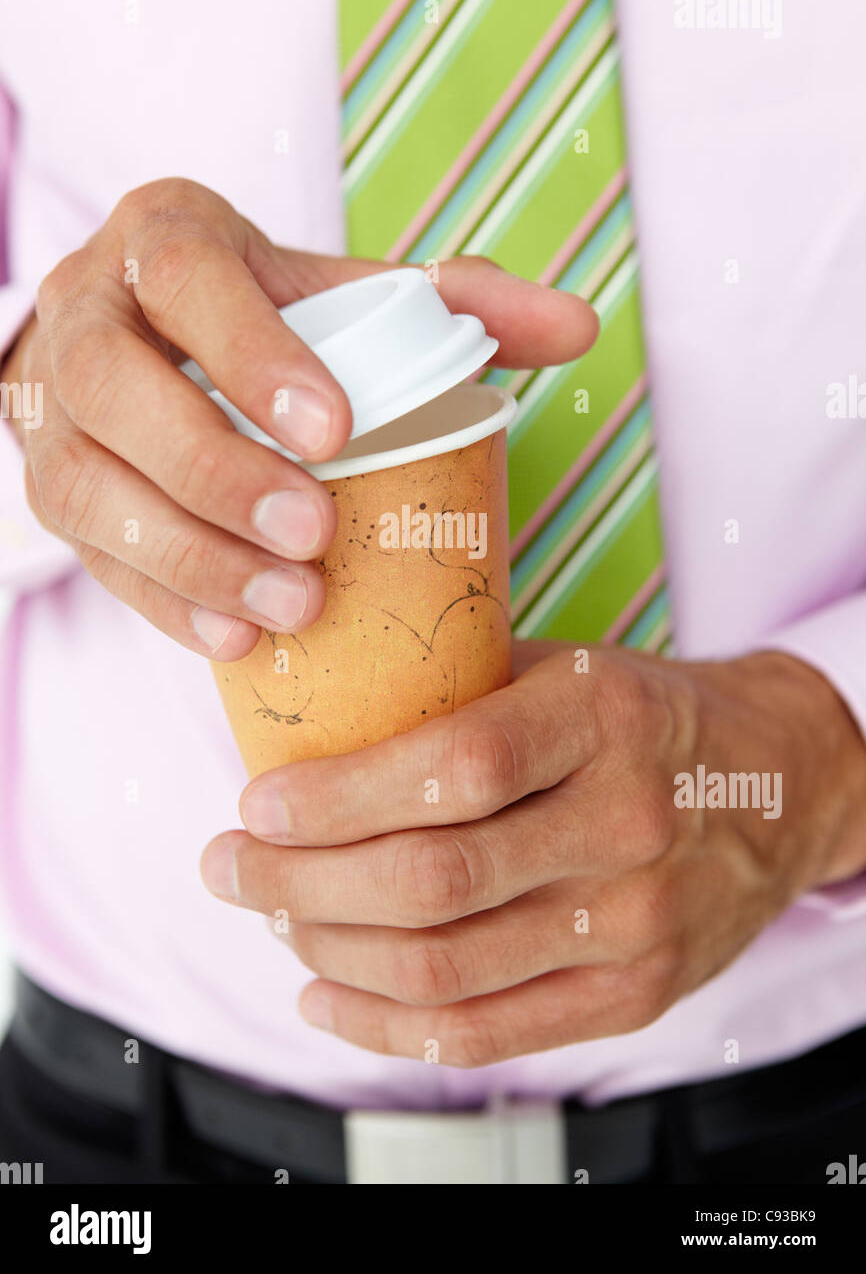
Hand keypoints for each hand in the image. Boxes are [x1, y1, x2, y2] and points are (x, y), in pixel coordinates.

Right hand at [1, 177, 596, 656]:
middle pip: (114, 388)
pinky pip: (87, 553)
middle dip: (213, 471)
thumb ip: (456, 303)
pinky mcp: (50, 487)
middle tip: (314, 537)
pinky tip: (235, 640)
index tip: (335, 429)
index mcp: (163, 240)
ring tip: (289, 609)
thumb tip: (577, 328)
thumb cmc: (262, 316)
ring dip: (186, 557)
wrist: (145, 339)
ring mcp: (50, 409)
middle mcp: (87, 314)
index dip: (250, 353)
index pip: (186, 278)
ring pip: (82, 484)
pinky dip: (162, 603)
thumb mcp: (343, 292)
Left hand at [201, 643, 865, 1065]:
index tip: (257, 802)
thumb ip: (453, 692)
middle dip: (298, 881)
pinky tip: (324, 989)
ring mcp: (637, 923)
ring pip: (442, 967)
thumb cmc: (638, 713)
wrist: (776, 786)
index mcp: (605, 716)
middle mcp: (628, 822)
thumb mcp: (563, 665)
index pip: (452, 769)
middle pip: (431, 881)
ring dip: (325, 948)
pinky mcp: (634, 995)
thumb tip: (301, 717)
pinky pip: (483, 1033)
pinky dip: (382, 1022)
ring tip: (269, 914)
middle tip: (228, 864)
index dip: (336, 798)